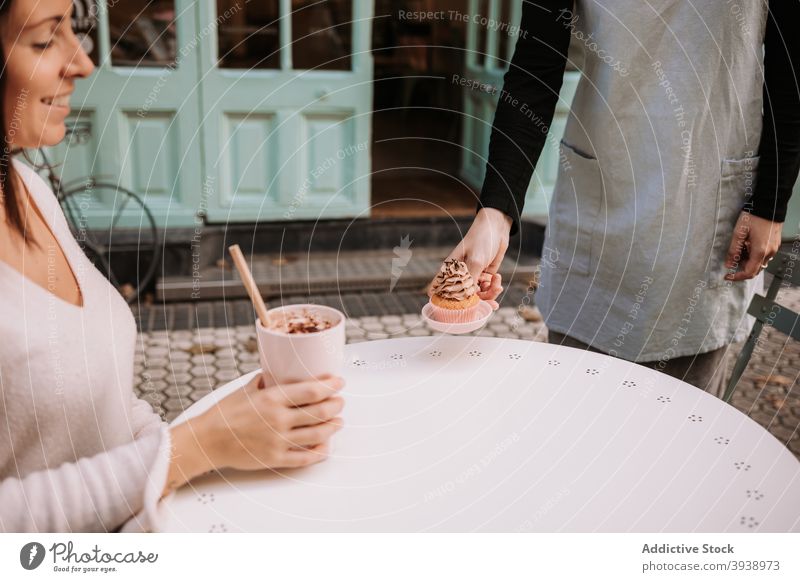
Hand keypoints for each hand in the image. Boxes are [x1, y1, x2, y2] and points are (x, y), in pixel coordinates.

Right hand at [164, 374, 344, 495]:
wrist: (206, 440)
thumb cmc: (224, 414)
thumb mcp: (245, 389)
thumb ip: (265, 380)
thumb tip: (278, 370)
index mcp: (271, 398)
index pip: (311, 391)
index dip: (330, 386)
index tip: (339, 382)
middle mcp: (277, 419)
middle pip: (319, 412)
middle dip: (336, 405)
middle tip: (340, 402)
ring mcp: (277, 441)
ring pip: (317, 434)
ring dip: (333, 427)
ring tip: (338, 422)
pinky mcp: (274, 459)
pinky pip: (304, 458)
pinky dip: (319, 452)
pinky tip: (326, 446)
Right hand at [432, 208, 511, 305]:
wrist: (496, 228)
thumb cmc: (481, 240)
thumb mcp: (476, 260)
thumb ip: (471, 281)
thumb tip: (469, 299)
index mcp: (450, 270)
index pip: (439, 290)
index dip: (445, 303)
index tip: (460, 310)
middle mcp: (459, 276)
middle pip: (462, 298)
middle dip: (477, 303)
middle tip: (490, 304)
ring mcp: (472, 277)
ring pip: (477, 296)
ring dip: (489, 294)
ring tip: (497, 286)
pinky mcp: (483, 276)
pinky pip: (487, 290)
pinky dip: (494, 287)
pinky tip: (497, 278)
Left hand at [724, 211, 782, 281]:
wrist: (769, 205)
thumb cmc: (753, 217)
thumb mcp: (739, 233)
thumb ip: (734, 250)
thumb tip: (729, 264)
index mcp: (760, 251)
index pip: (749, 273)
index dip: (737, 277)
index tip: (728, 276)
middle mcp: (769, 252)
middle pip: (755, 269)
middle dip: (742, 268)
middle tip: (732, 260)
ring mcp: (774, 248)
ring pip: (760, 263)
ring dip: (748, 261)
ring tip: (740, 250)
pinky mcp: (775, 244)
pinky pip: (764, 255)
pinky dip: (754, 255)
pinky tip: (748, 246)